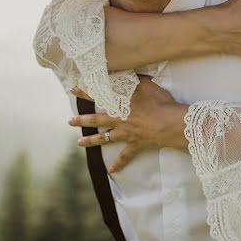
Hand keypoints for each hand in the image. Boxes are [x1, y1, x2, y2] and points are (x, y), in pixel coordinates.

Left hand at [69, 76, 188, 172]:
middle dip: (82, 120)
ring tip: (79, 143)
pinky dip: (118, 164)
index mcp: (122, 103)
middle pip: (97, 119)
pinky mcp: (135, 144)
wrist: (171, 122)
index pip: (100, 96)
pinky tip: (110, 171)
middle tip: (69, 121)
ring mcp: (126, 133)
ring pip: (105, 138)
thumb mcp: (148, 84)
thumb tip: (129, 70)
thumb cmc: (161, 102)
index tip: (74, 90)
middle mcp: (120, 118)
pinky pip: (125, 156)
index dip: (86, 92)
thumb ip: (136, 78)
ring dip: (91, 141)